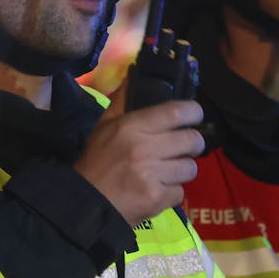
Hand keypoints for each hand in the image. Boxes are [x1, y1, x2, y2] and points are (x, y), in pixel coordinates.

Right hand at [73, 90, 203, 226]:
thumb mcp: (103, 126)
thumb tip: (135, 73)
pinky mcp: (156, 199)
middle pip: (192, 140)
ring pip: (189, 168)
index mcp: (132, 126)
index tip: (194, 116)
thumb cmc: (94, 161)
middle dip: (192, 144)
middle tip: (183, 148)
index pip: (177, 111)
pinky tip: (156, 191)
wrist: (84, 203)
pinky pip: (179, 192)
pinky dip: (170, 193)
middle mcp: (145, 148)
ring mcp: (152, 175)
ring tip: (167, 172)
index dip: (194, 112)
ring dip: (181, 171)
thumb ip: (123, 100)